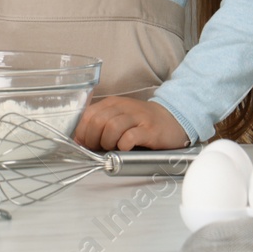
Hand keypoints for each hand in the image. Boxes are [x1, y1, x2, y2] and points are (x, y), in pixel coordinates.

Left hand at [73, 96, 188, 150]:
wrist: (173, 119)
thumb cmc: (142, 122)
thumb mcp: (118, 117)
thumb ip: (100, 125)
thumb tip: (79, 139)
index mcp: (112, 104)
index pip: (88, 115)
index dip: (82, 132)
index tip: (85, 144)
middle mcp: (123, 107)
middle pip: (98, 121)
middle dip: (93, 139)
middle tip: (99, 148)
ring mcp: (138, 118)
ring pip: (112, 127)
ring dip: (107, 142)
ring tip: (112, 148)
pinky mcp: (150, 130)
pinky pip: (130, 137)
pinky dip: (123, 145)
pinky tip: (125, 148)